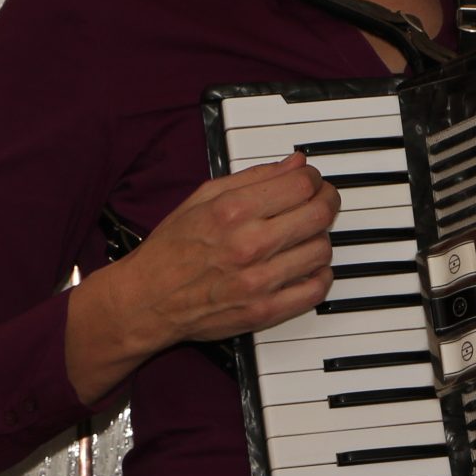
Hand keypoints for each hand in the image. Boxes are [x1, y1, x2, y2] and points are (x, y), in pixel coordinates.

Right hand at [66, 153, 339, 401]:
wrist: (148, 299)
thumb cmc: (172, 247)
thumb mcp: (204, 197)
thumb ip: (254, 177)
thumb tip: (295, 164)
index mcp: (233, 211)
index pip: (301, 185)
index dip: (312, 178)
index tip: (309, 180)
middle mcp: (249, 245)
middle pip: (319, 214)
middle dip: (327, 200)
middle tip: (320, 200)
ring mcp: (259, 281)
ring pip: (322, 250)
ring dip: (320, 237)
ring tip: (305, 234)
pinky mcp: (265, 311)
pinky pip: (316, 289)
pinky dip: (320, 274)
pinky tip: (306, 265)